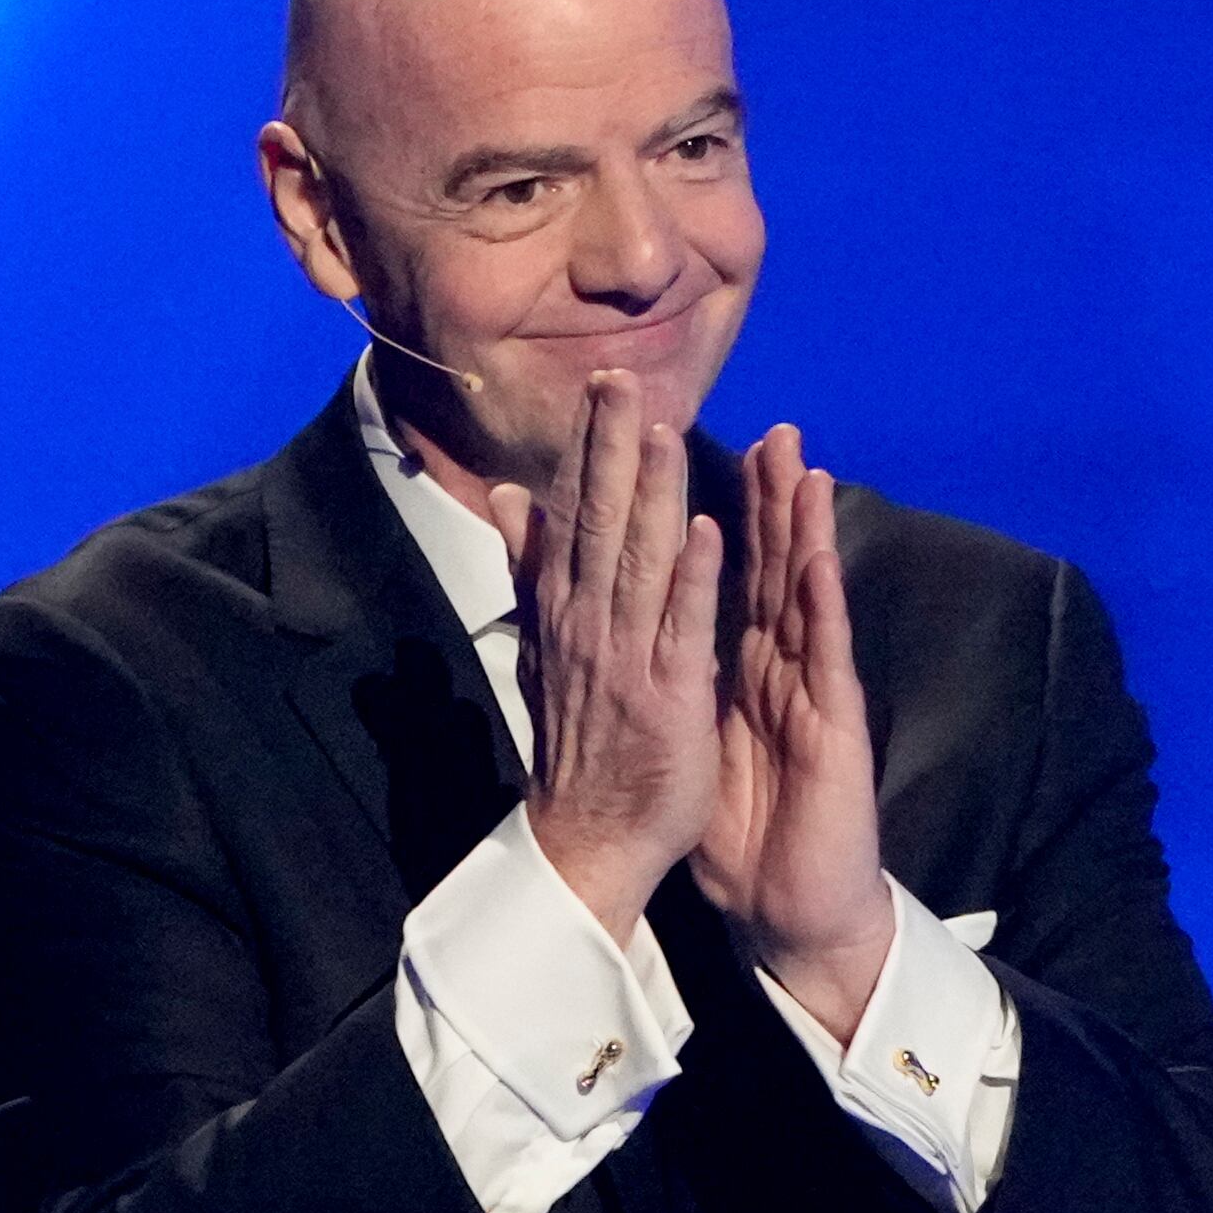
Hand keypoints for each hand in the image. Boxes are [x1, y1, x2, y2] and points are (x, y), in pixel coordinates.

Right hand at [492, 372, 725, 943]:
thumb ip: (531, 564)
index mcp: (565, 608)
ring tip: (662, 428)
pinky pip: (680, 626)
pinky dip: (692, 577)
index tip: (603, 382)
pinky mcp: (667, 693)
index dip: (590, 445)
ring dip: (650, 493)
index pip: (575, 512)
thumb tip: (505, 495)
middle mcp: (589, 622)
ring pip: (639, 561)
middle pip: (600, 520)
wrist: (589, 835)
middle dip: (612, 447)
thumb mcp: (543, 641)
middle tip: (622, 377)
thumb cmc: (579, 737)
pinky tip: (706, 528)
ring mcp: (627, 656)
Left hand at [692, 424, 890, 1044]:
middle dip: (772, 497)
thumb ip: (659, 671)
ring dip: (805, 531)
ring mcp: (808, 691)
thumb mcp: (682, 732)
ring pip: (805, 596)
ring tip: (806, 466)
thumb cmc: (735, 819)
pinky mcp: (831, 727)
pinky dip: (818, 607)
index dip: (719, 512)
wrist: (785, 899)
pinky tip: (815, 562)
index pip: (725, 571)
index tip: (708, 450)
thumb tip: (621, 628)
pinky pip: (823, 659)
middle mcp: (777, 665)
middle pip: (770, 566)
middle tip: (775, 429)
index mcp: (736, 661)